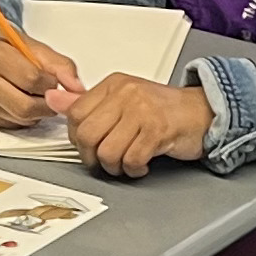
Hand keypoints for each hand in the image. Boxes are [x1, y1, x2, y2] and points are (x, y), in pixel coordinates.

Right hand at [0, 25, 81, 127]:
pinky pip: (15, 125)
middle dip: (46, 103)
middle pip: (27, 107)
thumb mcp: (33, 47)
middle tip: (49, 93)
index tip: (53, 79)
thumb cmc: (5, 49)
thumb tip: (77, 89)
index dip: (51, 83)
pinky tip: (22, 101)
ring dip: (38, 111)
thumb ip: (60, 65)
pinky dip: (26, 117)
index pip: (33, 79)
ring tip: (34, 94)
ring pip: (23, 119)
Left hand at [63, 75, 212, 178]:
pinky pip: (132, 160)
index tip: (88, 147)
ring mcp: (142, 111)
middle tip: (104, 161)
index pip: (75, 113)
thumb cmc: (163, 110)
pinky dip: (135, 170)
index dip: (76, 138)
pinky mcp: (158, 130)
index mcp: (114, 85)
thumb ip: (88, 104)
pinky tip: (141, 165)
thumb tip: (53, 99)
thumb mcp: (122, 101)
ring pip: (107, 152)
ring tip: (125, 164)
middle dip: (92, 157)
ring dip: (115, 167)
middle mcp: (126, 94)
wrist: (202, 112)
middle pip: (86, 135)